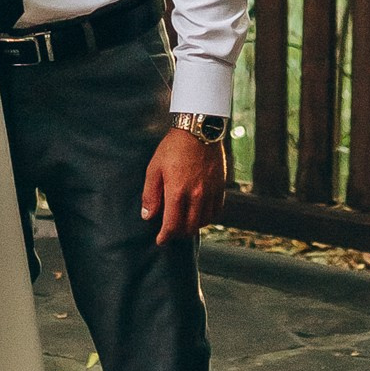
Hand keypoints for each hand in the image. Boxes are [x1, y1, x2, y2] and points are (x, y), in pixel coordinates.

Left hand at [141, 125, 228, 241]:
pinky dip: (206, 217)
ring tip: (183, 221)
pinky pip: (216, 212)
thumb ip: (150, 194)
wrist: (199, 130)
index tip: (160, 240)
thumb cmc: (173, 148)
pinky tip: (199, 213)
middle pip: (189, 227)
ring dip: (192, 226)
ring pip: (203, 222)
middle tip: (170, 230)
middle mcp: (196, 196)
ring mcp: (210, 192)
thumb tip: (148, 216)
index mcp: (177, 192)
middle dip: (178, 233)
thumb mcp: (154, 168)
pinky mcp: (220, 187)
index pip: (172, 225)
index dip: (165, 236)